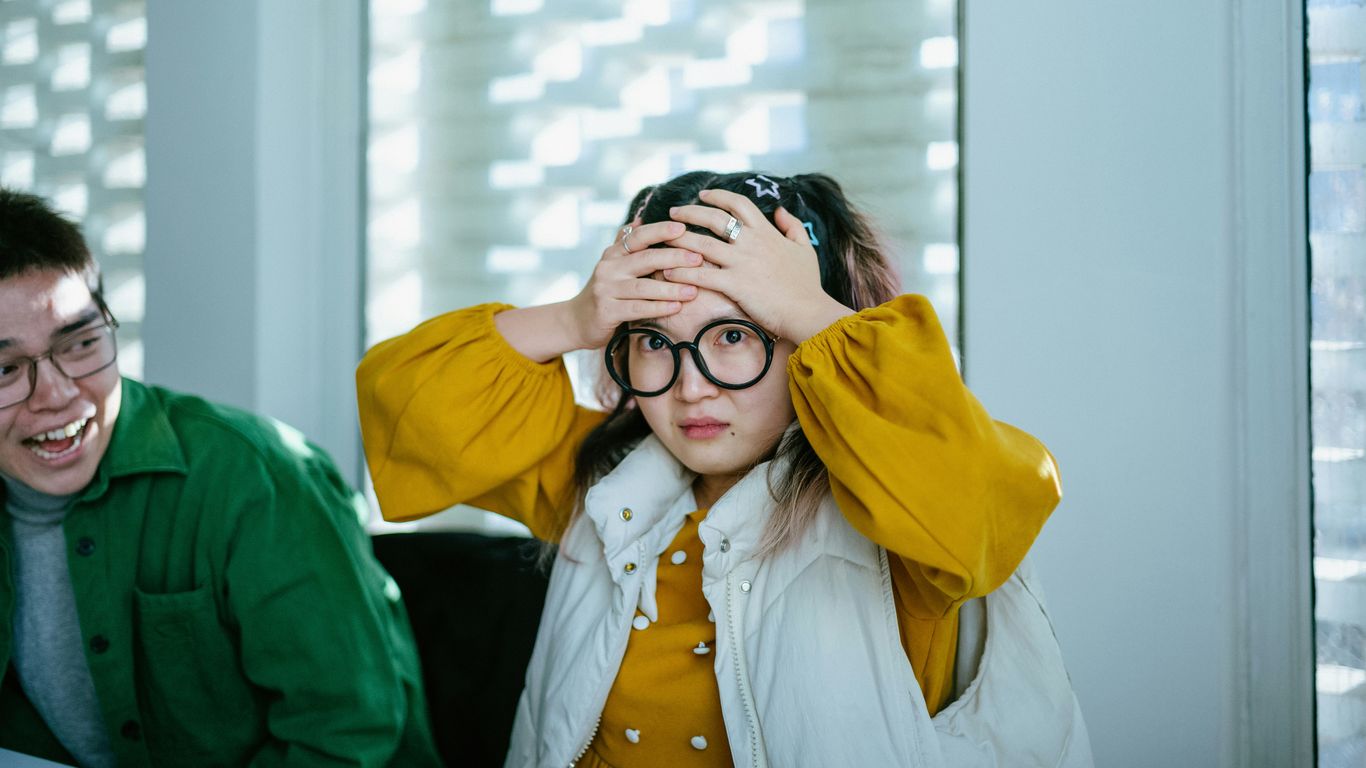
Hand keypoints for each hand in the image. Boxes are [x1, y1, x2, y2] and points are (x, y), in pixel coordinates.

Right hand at [566, 220, 702, 348]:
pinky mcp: (606, 311)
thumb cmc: (606, 291)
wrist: (577, 321)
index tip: (682, 228)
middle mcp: (608, 268)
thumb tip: (641, 217)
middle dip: (674, 258)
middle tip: (698, 259)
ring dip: (671, 288)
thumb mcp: (612, 264)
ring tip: (693, 290)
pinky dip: (658, 307)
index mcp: (613, 253)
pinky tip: (676, 307)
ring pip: (643, 286)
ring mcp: (605, 290)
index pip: (637, 236)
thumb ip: (626, 243)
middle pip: (645, 259)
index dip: (659, 231)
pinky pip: (637, 308)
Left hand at [662, 189, 851, 342]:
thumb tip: (781, 209)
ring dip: (679, 239)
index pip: (738, 203)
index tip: (702, 195)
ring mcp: (741, 263)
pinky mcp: (734, 285)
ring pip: (702, 244)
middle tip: (673, 212)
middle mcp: (751, 243)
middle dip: (690, 212)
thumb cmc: (807, 284)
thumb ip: (793, 226)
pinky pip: (702, 275)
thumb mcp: (806, 248)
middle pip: (714, 219)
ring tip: (663, 238)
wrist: (808, 311)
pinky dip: (682, 272)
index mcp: (766, 232)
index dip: (717, 196)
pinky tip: (668, 271)